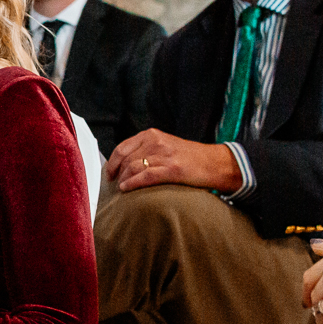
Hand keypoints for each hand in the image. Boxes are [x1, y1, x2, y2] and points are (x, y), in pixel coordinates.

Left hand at [106, 129, 241, 192]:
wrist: (213, 163)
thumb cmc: (188, 157)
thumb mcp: (165, 145)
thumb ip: (146, 149)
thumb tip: (124, 163)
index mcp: (152, 134)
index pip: (122, 147)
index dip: (112, 162)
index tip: (109, 172)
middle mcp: (156, 142)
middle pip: (126, 159)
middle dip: (117, 172)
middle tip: (114, 183)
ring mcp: (164, 155)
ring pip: (133, 167)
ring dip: (123, 179)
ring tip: (121, 187)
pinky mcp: (172, 169)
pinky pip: (145, 176)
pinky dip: (132, 183)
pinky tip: (126, 188)